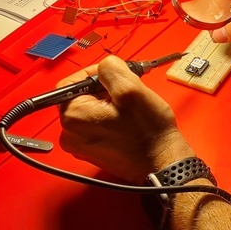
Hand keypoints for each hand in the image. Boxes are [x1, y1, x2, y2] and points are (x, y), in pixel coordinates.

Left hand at [57, 55, 194, 183]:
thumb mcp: (131, 89)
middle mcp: (69, 133)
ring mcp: (79, 145)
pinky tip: (127, 121)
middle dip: (104, 89)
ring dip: (108, 103)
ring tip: (129, 110)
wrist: (161, 163)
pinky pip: (95, 124)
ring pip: (90, 109)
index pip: (72, 81)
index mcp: (73, 116)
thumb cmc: (148, 131)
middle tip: (127, 94)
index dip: (95, 73)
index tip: (117, 77)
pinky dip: (109, 118)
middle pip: (81, 95)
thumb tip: (103, 66)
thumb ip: (111, 69)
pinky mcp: (91, 151)